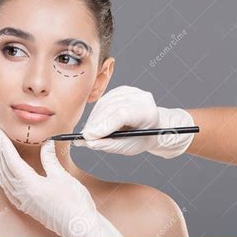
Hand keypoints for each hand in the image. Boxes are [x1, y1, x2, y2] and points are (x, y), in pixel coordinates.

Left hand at [0, 128, 127, 236]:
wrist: (80, 227)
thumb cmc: (74, 203)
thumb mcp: (62, 176)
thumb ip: (50, 159)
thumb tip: (46, 144)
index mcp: (29, 184)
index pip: (11, 160)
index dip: (4, 145)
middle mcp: (23, 194)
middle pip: (6, 169)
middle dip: (0, 151)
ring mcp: (25, 202)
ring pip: (6, 180)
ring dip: (1, 164)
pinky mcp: (29, 208)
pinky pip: (10, 192)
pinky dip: (5, 181)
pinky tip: (3, 177)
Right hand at [74, 85, 194, 158]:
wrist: (152, 126)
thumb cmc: (142, 138)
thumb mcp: (129, 147)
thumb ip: (110, 145)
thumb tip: (89, 142)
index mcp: (148, 112)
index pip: (122, 114)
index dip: (104, 125)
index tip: (89, 137)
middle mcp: (140, 98)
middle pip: (111, 108)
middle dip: (95, 124)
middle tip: (85, 137)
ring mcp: (131, 91)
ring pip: (105, 103)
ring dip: (94, 119)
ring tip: (90, 132)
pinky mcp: (121, 90)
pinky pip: (104, 100)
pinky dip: (96, 113)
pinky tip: (95, 123)